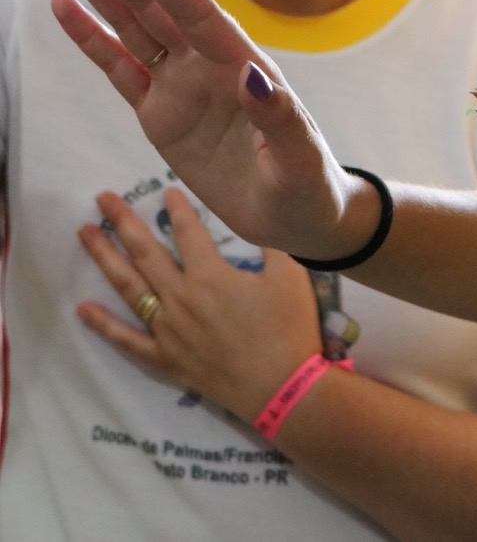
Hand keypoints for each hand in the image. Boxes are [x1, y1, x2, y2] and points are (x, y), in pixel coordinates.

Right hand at [45, 0, 358, 256]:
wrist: (297, 217)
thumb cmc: (308, 185)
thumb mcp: (301, 158)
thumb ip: (280, 118)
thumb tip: (254, 76)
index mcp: (244, 66)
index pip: (196, 13)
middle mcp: (209, 65)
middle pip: (153, 5)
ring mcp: (181, 85)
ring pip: (131, 24)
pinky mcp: (159, 113)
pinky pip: (119, 67)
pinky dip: (90, 37)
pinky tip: (63, 4)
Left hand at [76, 188, 322, 422]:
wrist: (282, 386)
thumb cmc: (288, 329)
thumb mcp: (290, 278)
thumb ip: (271, 246)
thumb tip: (259, 224)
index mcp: (210, 275)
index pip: (187, 232)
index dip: (176, 209)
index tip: (166, 192)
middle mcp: (181, 297)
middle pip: (145, 252)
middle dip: (123, 222)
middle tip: (102, 199)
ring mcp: (167, 328)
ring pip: (129, 287)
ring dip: (104, 258)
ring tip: (84, 234)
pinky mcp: (165, 357)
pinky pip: (127, 339)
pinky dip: (103, 324)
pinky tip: (83, 308)